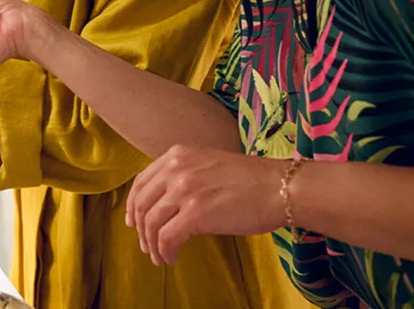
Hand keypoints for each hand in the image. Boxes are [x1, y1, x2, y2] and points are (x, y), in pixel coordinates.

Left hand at [125, 145, 287, 264]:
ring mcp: (185, 190)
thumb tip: (166, 202)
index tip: (133, 221)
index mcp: (176, 155)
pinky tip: (171, 258)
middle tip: (146, 245)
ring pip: (151, 223)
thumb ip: (184, 175)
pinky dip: (164, 251)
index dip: (133, 205)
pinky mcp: (197, 214)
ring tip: (159, 256)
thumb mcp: (208, 163)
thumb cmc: (251, 180)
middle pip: (142, 204)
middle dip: (140, 229)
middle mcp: (176, 169)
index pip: (141, 182)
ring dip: (152, 245)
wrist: (280, 187)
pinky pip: (167, 238)